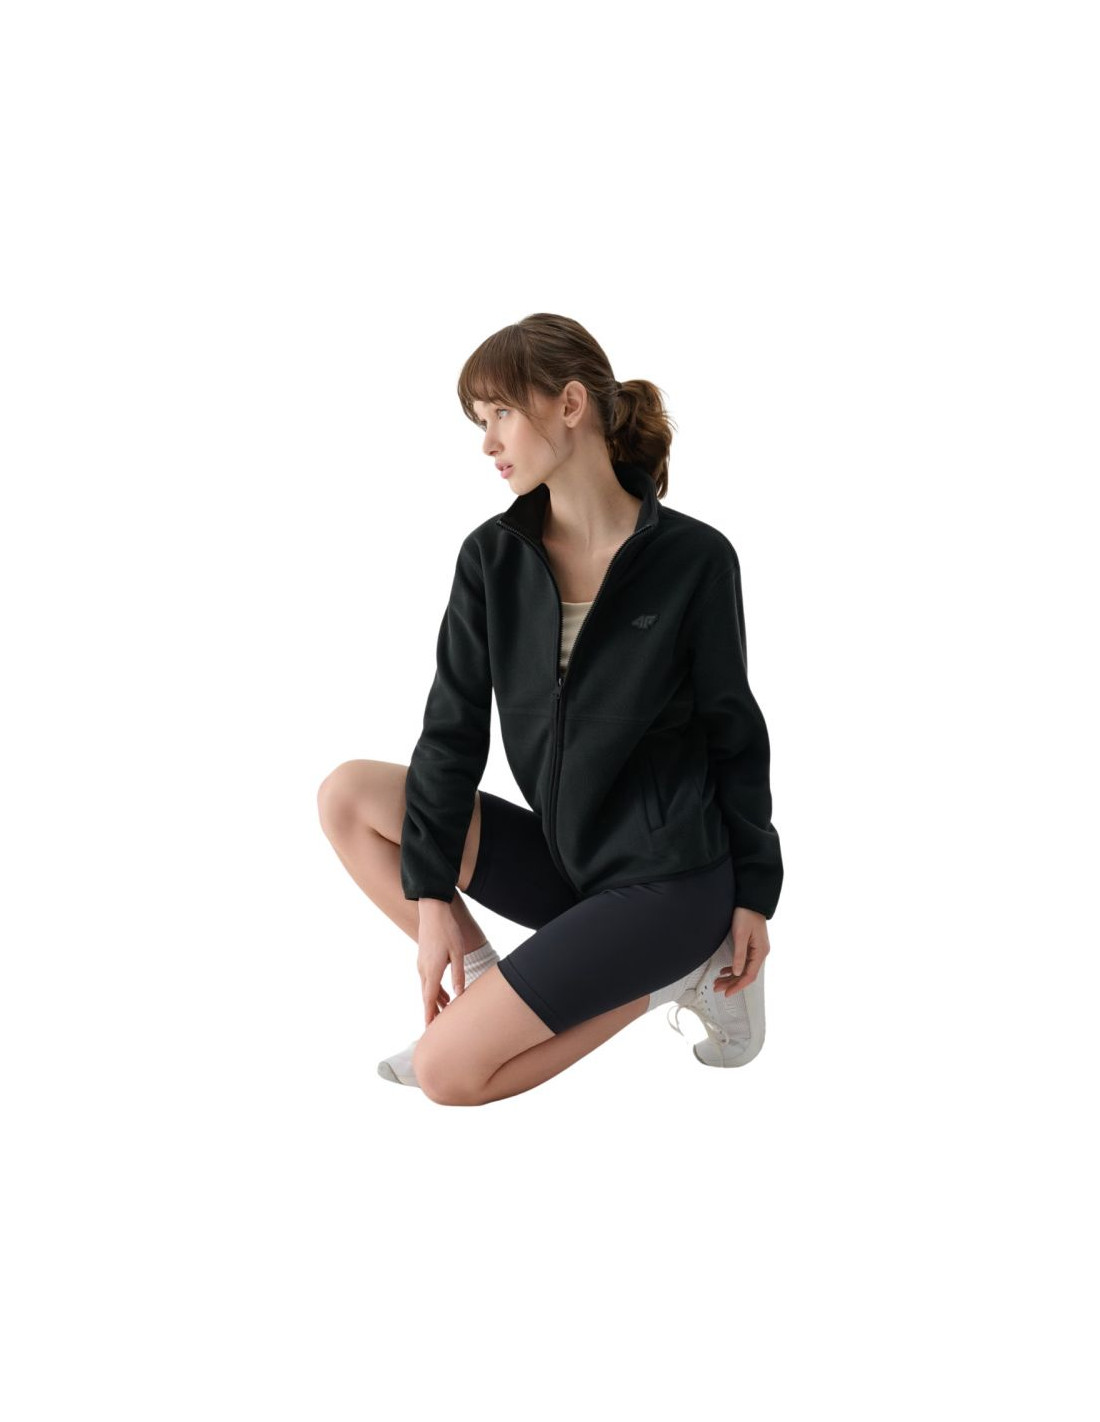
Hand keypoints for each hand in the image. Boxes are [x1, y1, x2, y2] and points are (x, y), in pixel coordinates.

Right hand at [416, 903, 470, 1026]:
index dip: (429, 1015)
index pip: (428, 999)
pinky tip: (445, 995)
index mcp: (431, 970)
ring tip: (446, 1014)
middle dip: (432, 1012)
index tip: (429, 1030)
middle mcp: (423, 970)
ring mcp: (422, 965)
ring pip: (427, 989)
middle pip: (427, 997)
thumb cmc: (447, 930)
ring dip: (436, 1002)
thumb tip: (459, 995)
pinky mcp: (424, 960)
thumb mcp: (457, 953)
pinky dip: (435, 991)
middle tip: (439, 1029)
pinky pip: (428, 981)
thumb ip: (458, 975)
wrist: (433, 911)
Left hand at [715, 906, 769, 994]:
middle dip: (732, 983)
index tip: (727, 992)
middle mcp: (760, 953)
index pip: (749, 975)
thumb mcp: (741, 935)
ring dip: (731, 977)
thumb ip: (739, 954)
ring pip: (743, 969)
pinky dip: (733, 968)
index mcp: (760, 952)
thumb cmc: (746, 914)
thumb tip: (736, 972)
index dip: (738, 986)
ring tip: (718, 981)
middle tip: (717, 988)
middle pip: (746, 974)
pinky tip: (725, 971)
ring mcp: (756, 950)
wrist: (750, 901)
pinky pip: (743, 962)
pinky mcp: (751, 946)